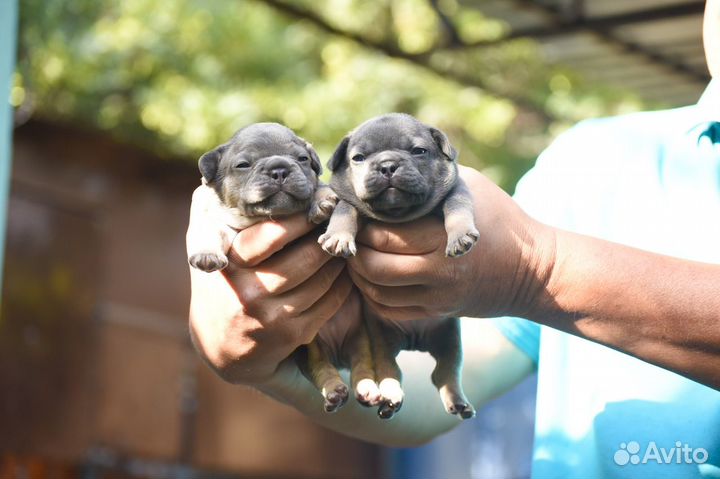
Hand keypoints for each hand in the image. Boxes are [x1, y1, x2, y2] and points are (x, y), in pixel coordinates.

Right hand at [188, 212, 353, 385]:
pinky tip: (342, 270)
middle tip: (341, 220)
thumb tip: (216, 171)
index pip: (274, 233)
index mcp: (230, 263)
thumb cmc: (221, 279)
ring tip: (342, 242)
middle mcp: (249, 291)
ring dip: (338, 258)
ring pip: (323, 279)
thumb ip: (208, 209)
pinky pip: (330, 302)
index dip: (303, 216)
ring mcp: (272, 316)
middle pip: (307, 257)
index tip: (319, 202)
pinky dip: (342, 283)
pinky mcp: (292, 334)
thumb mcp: (204, 246)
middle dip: (329, 236)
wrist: (220, 343)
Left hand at [346, 165, 556, 320]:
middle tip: (351, 235)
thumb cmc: (503, 219)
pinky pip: (390, 311)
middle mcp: (437, 272)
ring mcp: (437, 298)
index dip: (361, 225)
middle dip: (355, 250)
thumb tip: (396, 163)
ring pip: (377, 293)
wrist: (533, 271)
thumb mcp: (471, 188)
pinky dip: (373, 296)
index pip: (384, 235)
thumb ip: (434, 179)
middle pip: (374, 266)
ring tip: (357, 255)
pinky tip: (372, 278)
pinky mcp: (437, 313)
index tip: (356, 213)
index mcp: (442, 237)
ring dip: (359, 275)